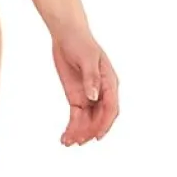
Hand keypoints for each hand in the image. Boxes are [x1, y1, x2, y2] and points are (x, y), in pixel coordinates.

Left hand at [50, 24, 118, 145]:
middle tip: (79, 141)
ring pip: (87, 119)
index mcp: (109, 82)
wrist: (67, 35)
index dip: (105, 123)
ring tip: (69, 142)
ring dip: (80, 132)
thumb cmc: (81, 43)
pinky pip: (76, 116)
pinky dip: (72, 126)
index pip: (111, 107)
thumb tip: (94, 96)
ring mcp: (89, 96)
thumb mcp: (87, 59)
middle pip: (99, 117)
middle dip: (90, 130)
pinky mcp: (76, 97)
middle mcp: (101, 92)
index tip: (97, 135)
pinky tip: (65, 136)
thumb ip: (91, 78)